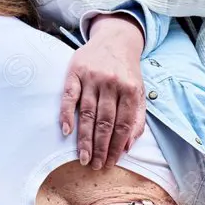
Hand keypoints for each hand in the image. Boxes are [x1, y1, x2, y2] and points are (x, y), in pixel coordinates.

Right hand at [60, 14, 145, 169]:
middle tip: (95, 165)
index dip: (117, 147)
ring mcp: (92, 77)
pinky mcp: (75, 71)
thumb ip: (137, 119)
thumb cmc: (127, 73)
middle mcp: (111, 83)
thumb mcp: (139, 93)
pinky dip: (66, 113)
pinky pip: (69, 95)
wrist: (115, 39)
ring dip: (84, 138)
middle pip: (105, 122)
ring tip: (83, 157)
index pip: (123, 125)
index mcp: (129, 90)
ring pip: (88, 113)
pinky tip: (66, 130)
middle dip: (100, 147)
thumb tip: (128, 147)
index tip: (111, 163)